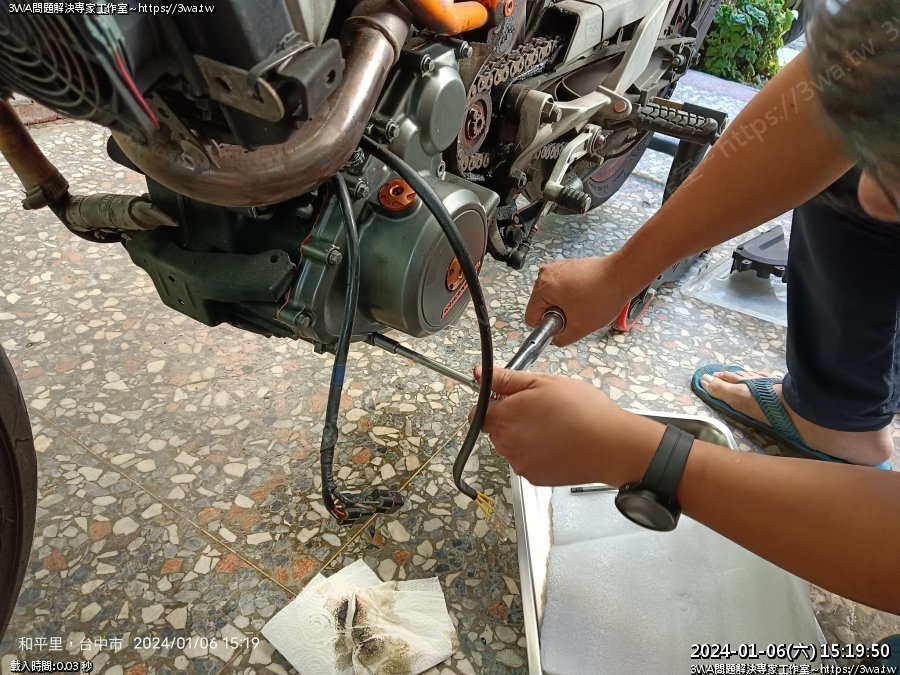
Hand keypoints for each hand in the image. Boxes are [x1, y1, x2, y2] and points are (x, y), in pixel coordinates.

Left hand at [475, 367, 662, 486]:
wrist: (611, 445)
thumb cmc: (583, 411)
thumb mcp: (544, 382)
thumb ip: (507, 378)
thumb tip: (480, 373)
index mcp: (504, 417)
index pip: (479, 412)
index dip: (495, 403)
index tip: (512, 399)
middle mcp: (506, 444)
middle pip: (495, 430)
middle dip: (511, 419)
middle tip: (541, 410)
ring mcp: (520, 463)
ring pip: (511, 446)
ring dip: (524, 437)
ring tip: (553, 427)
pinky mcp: (534, 477)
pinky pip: (527, 462)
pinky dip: (537, 454)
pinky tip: (558, 443)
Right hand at [524, 254, 639, 345]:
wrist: (622, 275)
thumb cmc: (603, 295)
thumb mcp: (579, 328)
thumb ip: (561, 339)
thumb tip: (555, 339)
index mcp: (543, 287)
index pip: (531, 316)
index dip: (546, 326)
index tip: (562, 324)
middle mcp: (546, 274)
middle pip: (540, 305)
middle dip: (556, 313)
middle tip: (576, 313)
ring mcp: (557, 267)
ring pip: (552, 296)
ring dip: (564, 303)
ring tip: (582, 303)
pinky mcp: (567, 265)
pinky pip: (561, 285)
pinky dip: (570, 293)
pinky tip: (586, 295)